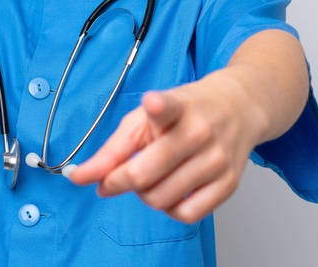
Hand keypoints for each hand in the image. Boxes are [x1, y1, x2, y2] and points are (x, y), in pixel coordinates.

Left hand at [67, 73, 262, 223]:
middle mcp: (199, 131)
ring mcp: (216, 159)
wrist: (238, 108)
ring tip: (151, 177)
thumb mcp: (145, 118)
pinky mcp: (229, 183)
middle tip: (117, 176)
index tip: (152, 102)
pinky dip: (170, 209)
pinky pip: (187, 214)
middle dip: (119, 181)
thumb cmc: (185, 112)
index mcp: (176, 108)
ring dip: (144, 195)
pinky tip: (171, 190)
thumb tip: (80, 178)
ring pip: (161, 198)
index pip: (167, 107)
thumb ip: (112, 149)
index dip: (158, 106)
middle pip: (145, 173)